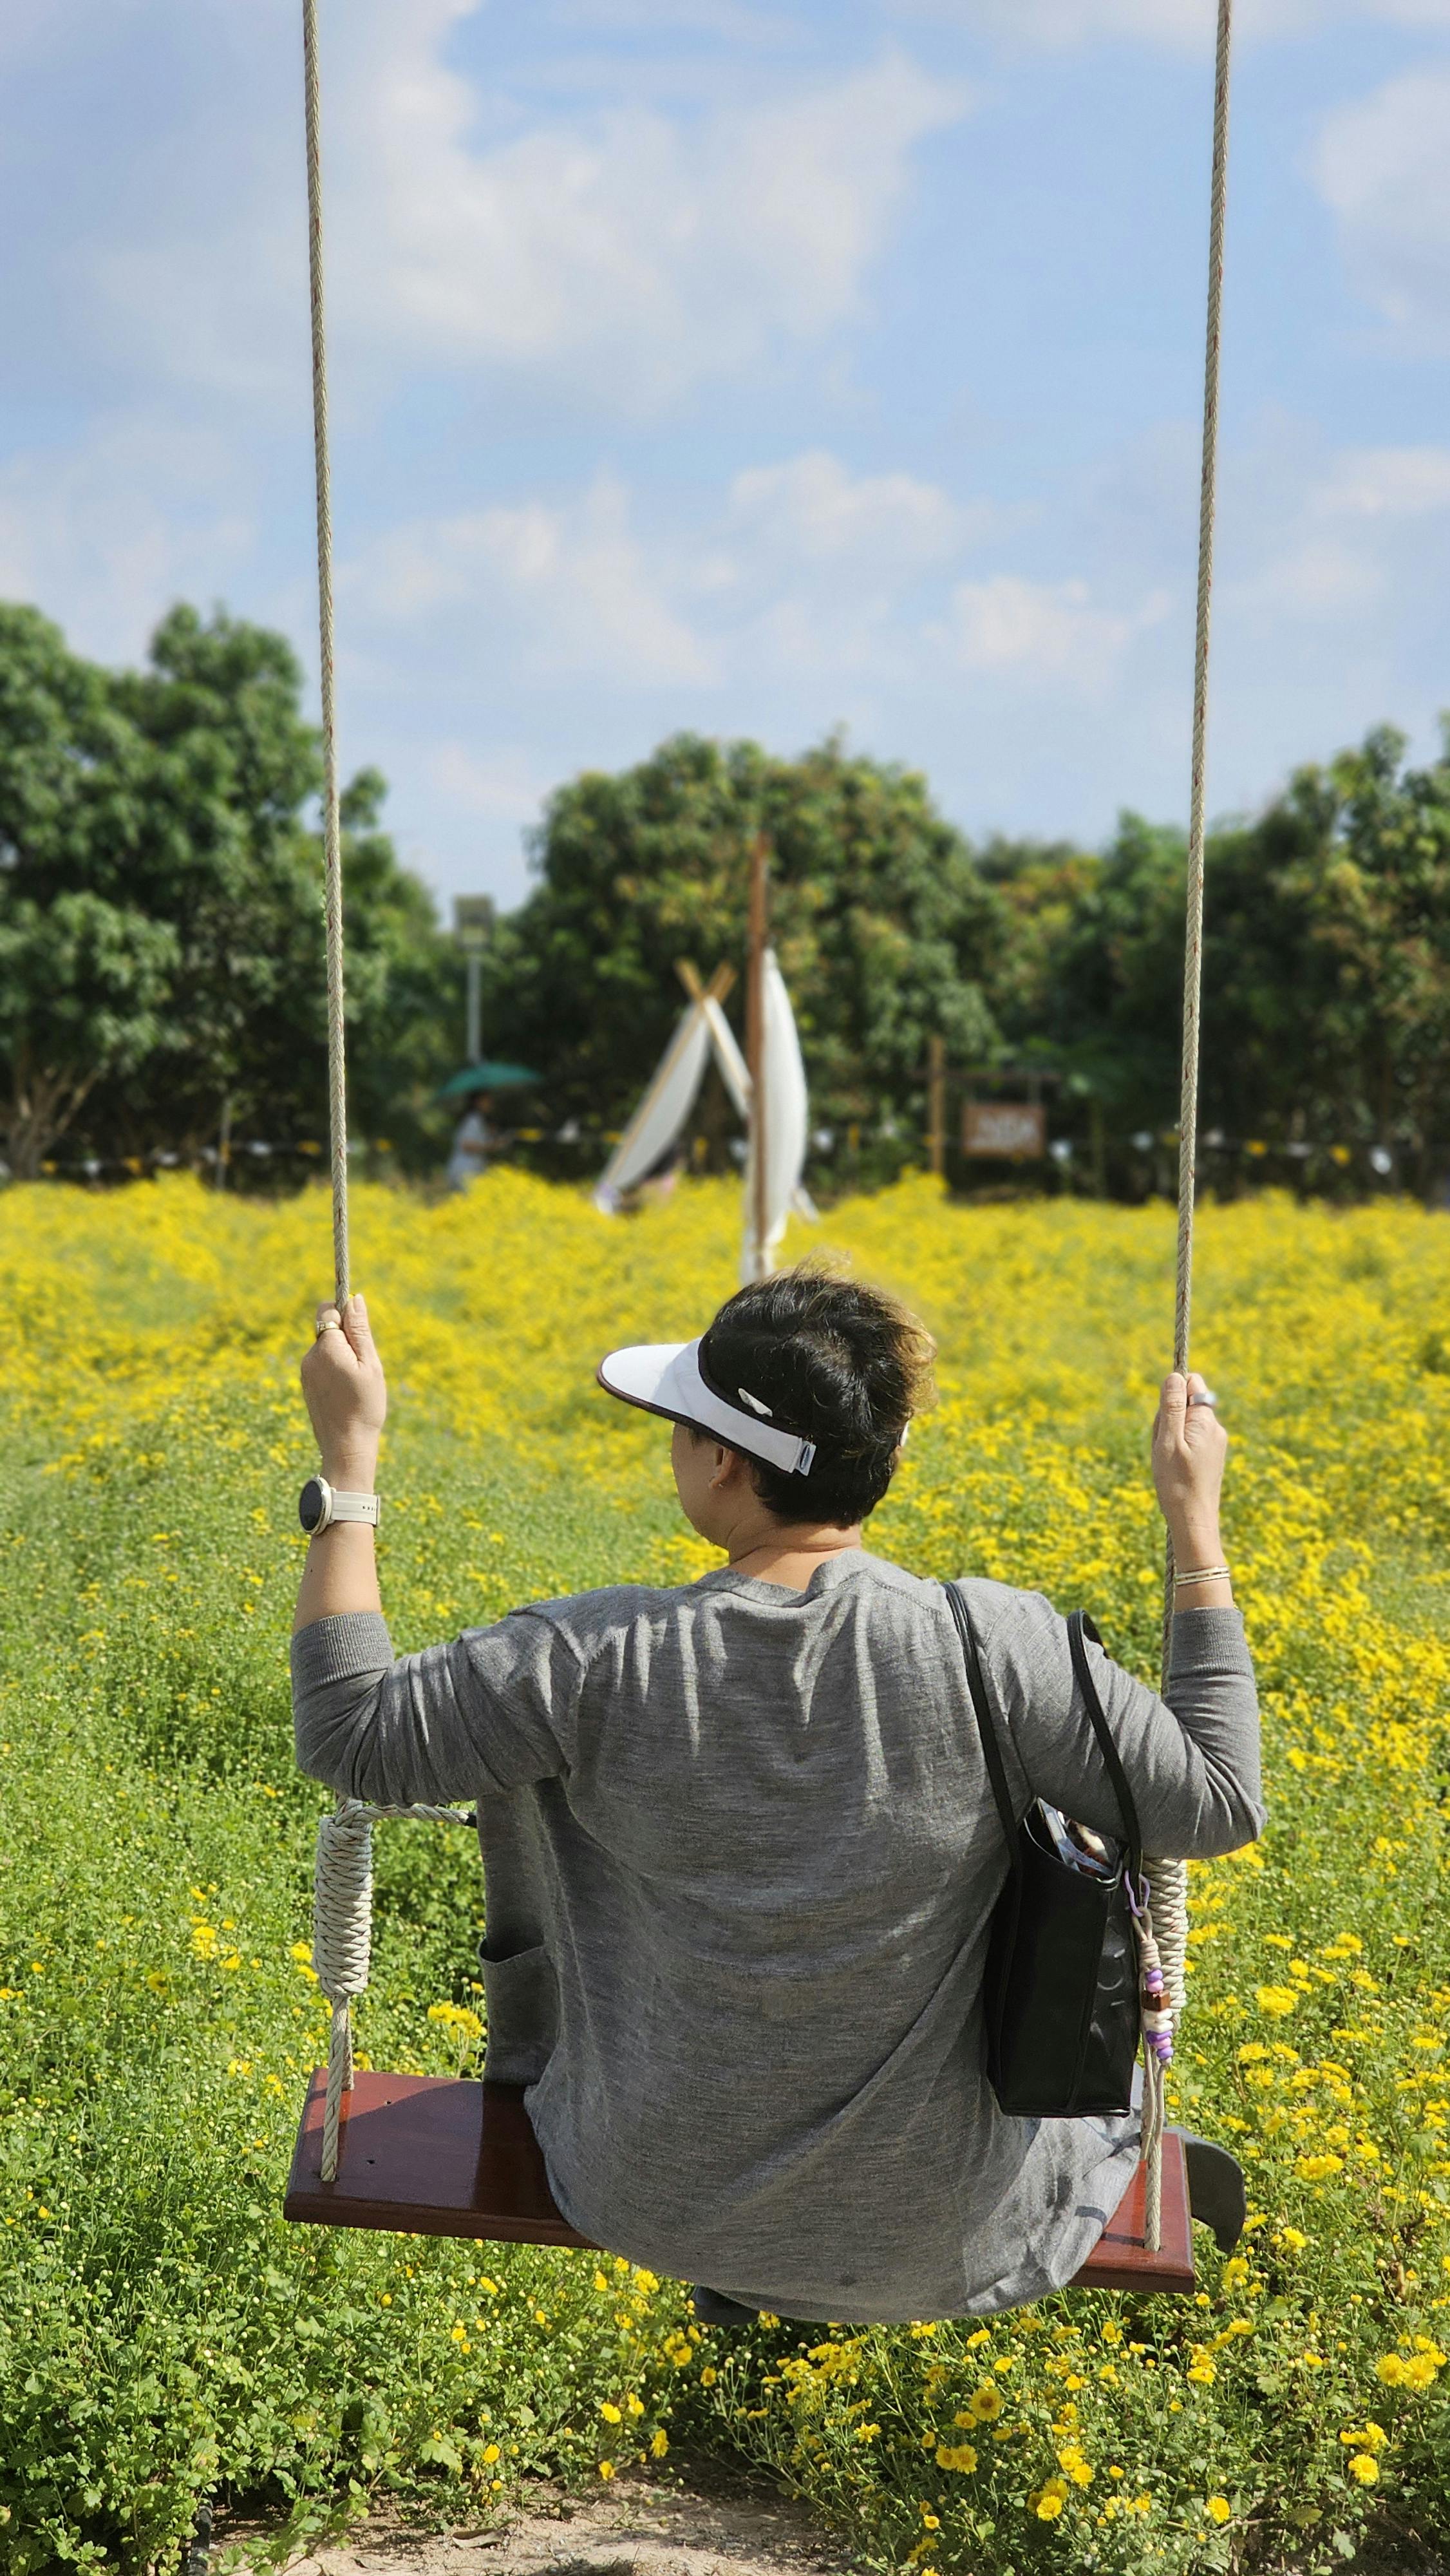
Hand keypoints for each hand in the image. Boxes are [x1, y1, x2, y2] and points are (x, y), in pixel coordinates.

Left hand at [300, 1293, 385, 1487]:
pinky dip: (335, 1369)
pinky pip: (321, 1364)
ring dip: (341, 1354)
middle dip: (346, 1337)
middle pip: (327, 1328)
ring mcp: (305, 1371)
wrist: (346, 1446)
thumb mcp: (370, 1364)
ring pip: (326, 1347)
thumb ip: (360, 1330)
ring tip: (356, 1382)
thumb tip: (355, 1298)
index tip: (361, 1332)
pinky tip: (346, 1391)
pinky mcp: (306, 1384)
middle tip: (363, 1365)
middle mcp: (310, 1356)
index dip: (345, 1313)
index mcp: (326, 1348)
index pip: (328, 1309)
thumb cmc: (364, 1406)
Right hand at [1152, 1370, 1226, 1560]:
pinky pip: (1190, 1440)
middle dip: (1168, 1419)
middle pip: (1186, 1405)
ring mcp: (1215, 1443)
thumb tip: (1174, 1375)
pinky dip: (1177, 1449)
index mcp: (1206, 1420)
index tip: (1163, 1421)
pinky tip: (1173, 1469)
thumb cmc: (1176, 1483)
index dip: (1172, 1396)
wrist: (1194, 1522)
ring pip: (1186, 1424)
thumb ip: (1171, 1406)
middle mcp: (1216, 1428)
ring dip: (1170, 1436)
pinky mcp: (1212, 1457)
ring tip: (1166, 1461)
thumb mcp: (1167, 1441)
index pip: (1192, 1384)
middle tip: (1162, 1447)